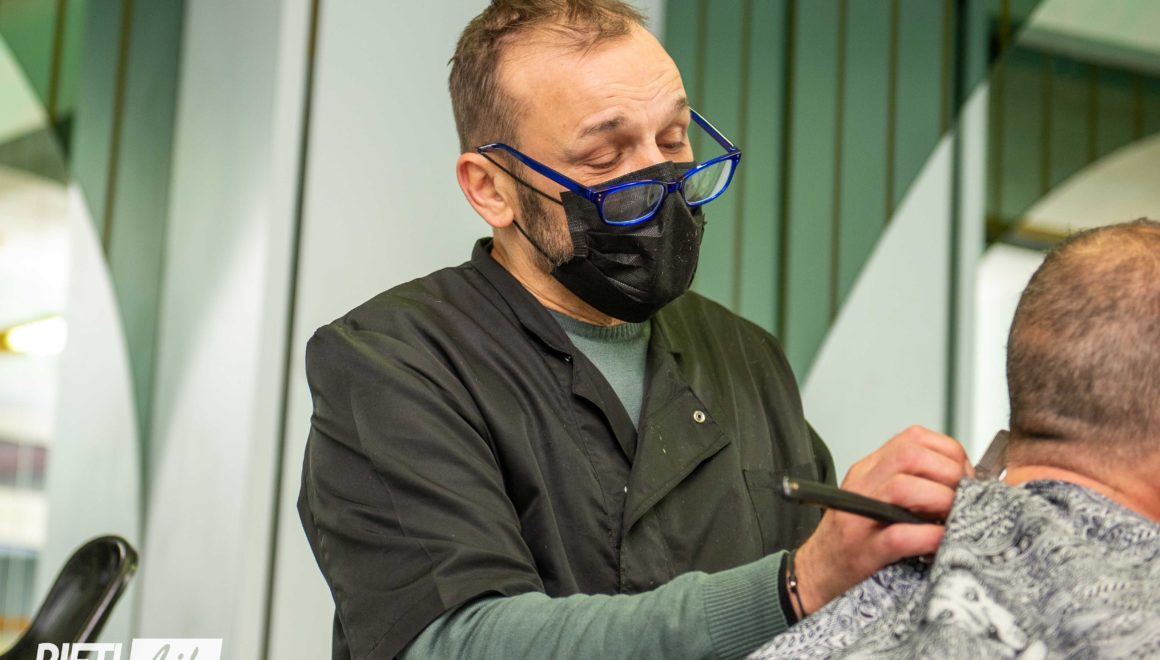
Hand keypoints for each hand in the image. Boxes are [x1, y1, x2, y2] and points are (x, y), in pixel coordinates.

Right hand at [790, 426, 971, 616]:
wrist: (816, 572)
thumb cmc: (854, 540)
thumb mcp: (879, 500)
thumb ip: (912, 484)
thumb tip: (964, 482)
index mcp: (869, 470)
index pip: (914, 439)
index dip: (949, 453)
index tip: (965, 475)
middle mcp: (862, 485)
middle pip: (910, 455)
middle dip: (949, 472)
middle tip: (964, 496)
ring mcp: (859, 516)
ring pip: (903, 487)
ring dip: (940, 499)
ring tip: (952, 517)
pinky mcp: (862, 550)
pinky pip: (900, 535)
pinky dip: (929, 536)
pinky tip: (941, 540)